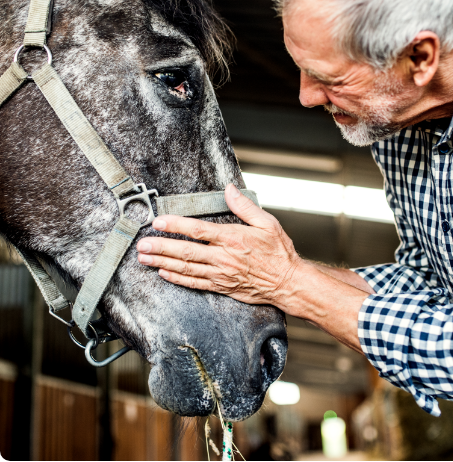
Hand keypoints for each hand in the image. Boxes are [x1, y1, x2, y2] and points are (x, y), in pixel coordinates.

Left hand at [137, 184, 302, 306]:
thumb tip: (229, 189)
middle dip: (161, 247)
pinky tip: (164, 273)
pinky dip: (177, 278)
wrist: (286, 282)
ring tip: (145, 258)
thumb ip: (244, 206)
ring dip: (163, 262)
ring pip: (186, 268)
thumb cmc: (278, 252)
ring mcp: (220, 274)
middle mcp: (223, 257)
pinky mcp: (221, 286)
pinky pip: (195, 283)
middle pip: (185, 251)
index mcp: (233, 238)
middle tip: (142, 244)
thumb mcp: (267, 223)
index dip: (175, 225)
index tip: (159, 221)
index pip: (198, 230)